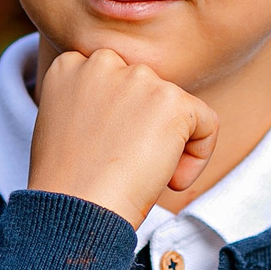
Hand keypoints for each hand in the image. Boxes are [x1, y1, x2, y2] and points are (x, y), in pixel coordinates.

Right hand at [27, 50, 218, 226]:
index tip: (109, 152)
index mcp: (71, 64)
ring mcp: (138, 78)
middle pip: (147, 91)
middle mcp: (103, 61)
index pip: (115, 80)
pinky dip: (197, 157)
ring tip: (141, 175)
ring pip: (176, 108)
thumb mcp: (64, 125)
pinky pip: (206, 123)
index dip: (119, 121)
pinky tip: (169, 181)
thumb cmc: (66, 182)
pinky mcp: (172, 101)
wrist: (75, 209)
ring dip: (169, 144)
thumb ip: (91, 101)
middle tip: (126, 166)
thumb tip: (131, 109)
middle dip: (145, 128)